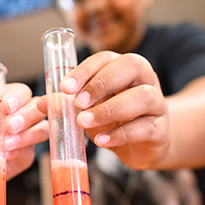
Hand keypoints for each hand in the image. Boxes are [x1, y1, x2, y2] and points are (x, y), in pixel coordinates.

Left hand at [0, 82, 48, 196]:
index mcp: (4, 100)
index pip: (19, 92)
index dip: (16, 97)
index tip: (6, 106)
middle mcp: (19, 114)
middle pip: (37, 107)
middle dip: (26, 115)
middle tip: (10, 126)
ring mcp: (25, 135)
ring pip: (41, 128)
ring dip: (26, 134)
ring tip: (6, 143)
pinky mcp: (25, 154)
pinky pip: (30, 151)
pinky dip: (19, 151)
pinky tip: (6, 154)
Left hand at [39, 51, 169, 169]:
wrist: (141, 146)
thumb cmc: (113, 120)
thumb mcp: (89, 109)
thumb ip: (68, 103)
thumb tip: (44, 102)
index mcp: (125, 69)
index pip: (107, 58)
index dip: (85, 70)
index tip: (65, 87)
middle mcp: (145, 81)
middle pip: (132, 66)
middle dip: (101, 83)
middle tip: (78, 102)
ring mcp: (158, 104)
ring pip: (143, 97)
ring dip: (110, 109)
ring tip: (84, 122)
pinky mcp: (161, 130)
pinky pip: (146, 128)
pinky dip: (121, 134)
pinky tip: (102, 141)